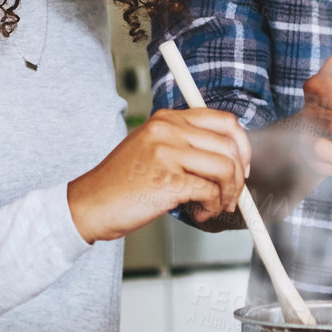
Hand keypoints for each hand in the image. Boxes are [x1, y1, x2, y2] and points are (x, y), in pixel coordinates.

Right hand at [67, 108, 251, 243]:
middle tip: (232, 193)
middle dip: (238, 176)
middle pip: (230, 146)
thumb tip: (229, 157)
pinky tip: (198, 213)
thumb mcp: (151, 148)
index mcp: (167, 119)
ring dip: (228, 193)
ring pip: (225, 168)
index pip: (224, 121)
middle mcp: (167, 130)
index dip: (241, 146)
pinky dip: (212, 207)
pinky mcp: (168, 180)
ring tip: (214, 205)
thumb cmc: (120, 183)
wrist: (90, 204)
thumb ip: (185, 143)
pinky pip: (210, 192)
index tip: (240, 166)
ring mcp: (166, 153)